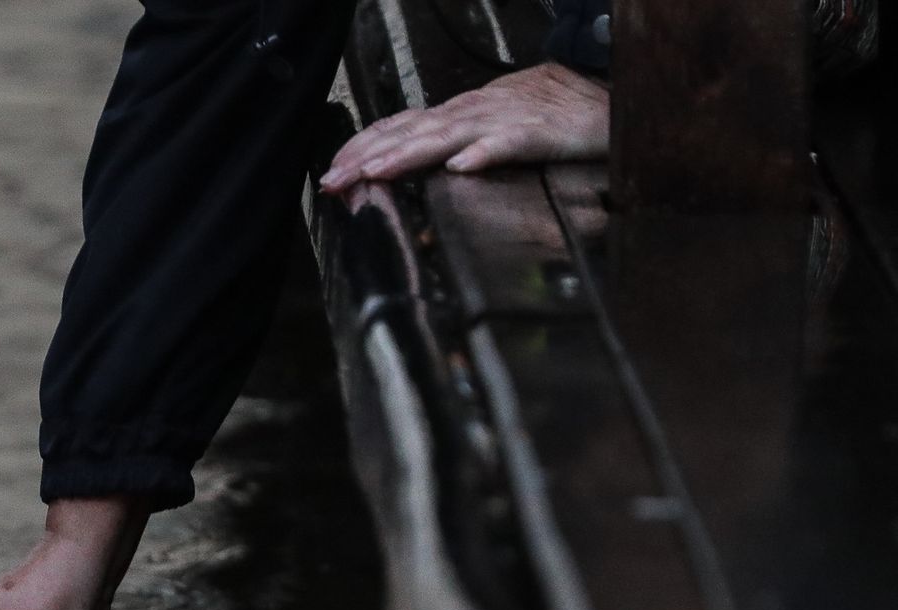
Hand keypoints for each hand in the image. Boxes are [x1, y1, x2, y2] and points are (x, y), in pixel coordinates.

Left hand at [320, 63, 607, 192]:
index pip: (404, 126)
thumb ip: (459, 143)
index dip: (365, 147)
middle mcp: (477, 112)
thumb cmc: (555, 117)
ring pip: (449, 136)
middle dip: (369, 155)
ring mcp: (506, 120)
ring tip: (376, 171)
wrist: (608, 100)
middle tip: (334, 178)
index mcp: (465, 113)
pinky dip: (484, 153)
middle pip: (413, 132)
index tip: (333, 171)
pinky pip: (509, 143)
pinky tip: (461, 167)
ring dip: (409, 154)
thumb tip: (426, 164)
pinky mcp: (540, 133)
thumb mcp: (494, 129)